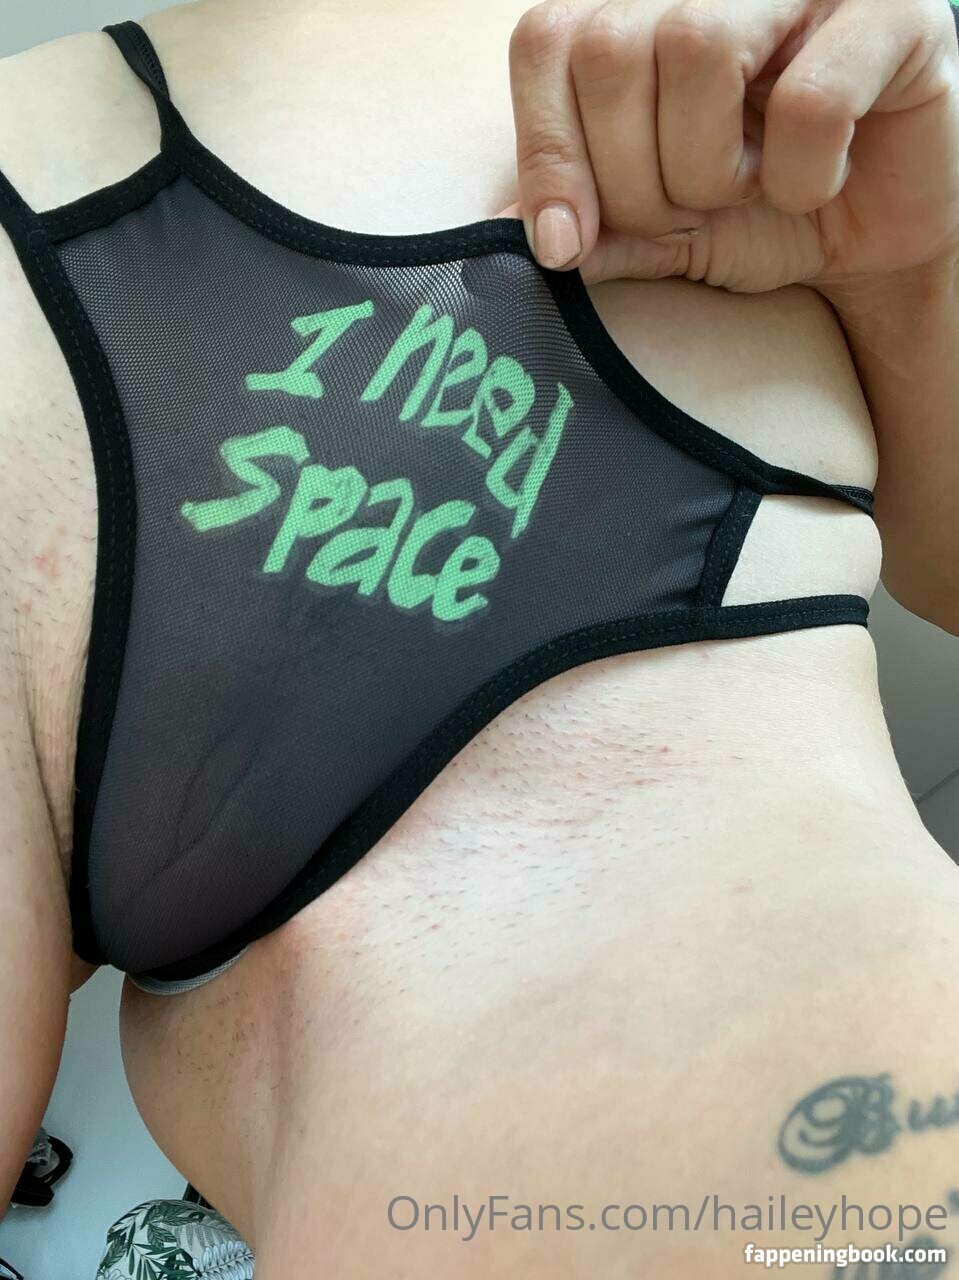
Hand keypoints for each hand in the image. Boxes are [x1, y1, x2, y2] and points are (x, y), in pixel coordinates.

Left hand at [498, 0, 958, 294]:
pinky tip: (815, 187)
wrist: (871, 246)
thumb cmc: (760, 218)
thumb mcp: (659, 231)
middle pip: (610, 48)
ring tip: (746, 193)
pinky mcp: (896, 14)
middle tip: (684, 213)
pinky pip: (809, 98)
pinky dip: (800, 175)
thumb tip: (523, 233)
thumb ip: (595, 223)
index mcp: (645, 16)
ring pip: (695, 47)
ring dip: (708, 170)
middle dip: (634, 178)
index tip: (564, 245)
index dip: (547, 149)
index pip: (551, 41)